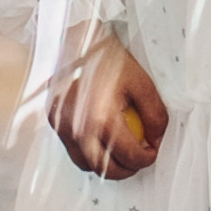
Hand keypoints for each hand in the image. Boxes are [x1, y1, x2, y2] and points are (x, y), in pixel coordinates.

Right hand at [52, 35, 168, 180]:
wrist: (76, 40)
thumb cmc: (107, 57)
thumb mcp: (141, 82)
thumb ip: (154, 115)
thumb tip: (156, 139)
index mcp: (101, 119)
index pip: (130, 156)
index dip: (147, 158)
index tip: (152, 150)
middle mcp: (78, 129)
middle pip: (106, 169)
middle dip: (127, 170)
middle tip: (139, 160)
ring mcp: (62, 128)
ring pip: (85, 165)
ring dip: (105, 166)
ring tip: (120, 155)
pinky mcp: (54, 122)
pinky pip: (72, 150)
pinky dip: (88, 153)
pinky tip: (101, 141)